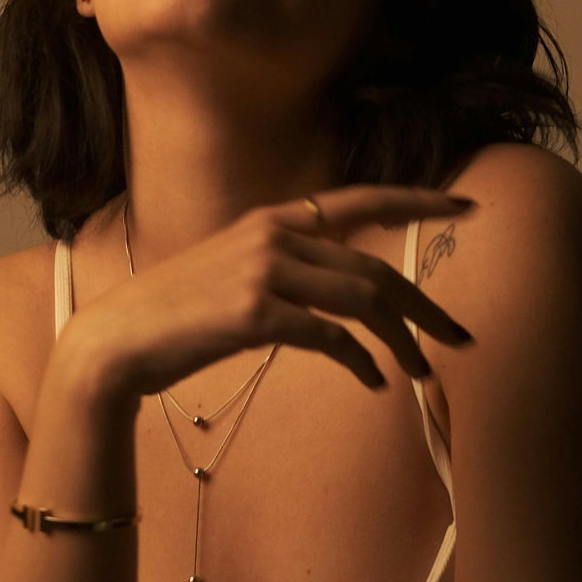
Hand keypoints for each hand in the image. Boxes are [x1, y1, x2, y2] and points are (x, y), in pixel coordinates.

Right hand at [67, 182, 476, 402]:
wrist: (116, 340)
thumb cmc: (176, 315)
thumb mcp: (233, 271)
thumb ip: (285, 268)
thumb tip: (341, 298)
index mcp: (271, 219)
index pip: (359, 200)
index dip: (417, 200)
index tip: (466, 207)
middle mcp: (273, 236)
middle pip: (373, 267)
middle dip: (425, 306)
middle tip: (459, 336)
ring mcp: (263, 272)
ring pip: (362, 302)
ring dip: (403, 341)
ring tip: (423, 371)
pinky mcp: (254, 313)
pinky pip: (331, 339)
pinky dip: (362, 363)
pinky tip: (373, 382)